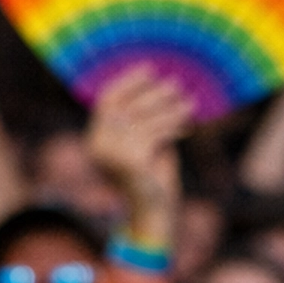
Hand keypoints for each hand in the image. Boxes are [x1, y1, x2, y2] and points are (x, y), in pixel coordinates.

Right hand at [85, 66, 192, 235]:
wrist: (153, 214)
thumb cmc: (152, 177)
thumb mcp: (145, 143)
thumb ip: (143, 119)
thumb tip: (160, 84)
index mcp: (95, 139)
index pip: (107, 100)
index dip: (128, 81)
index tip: (149, 68)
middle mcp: (97, 144)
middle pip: (124, 105)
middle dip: (150, 91)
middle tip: (175, 82)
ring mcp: (111, 153)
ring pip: (142, 118)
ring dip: (168, 107)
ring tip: (188, 101)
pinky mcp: (131, 160)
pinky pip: (154, 133)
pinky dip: (172, 126)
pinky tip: (186, 126)